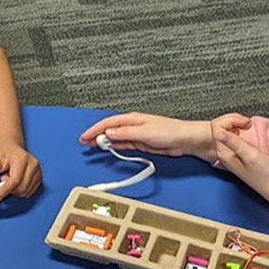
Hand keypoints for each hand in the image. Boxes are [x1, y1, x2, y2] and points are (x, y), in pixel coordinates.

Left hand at [0, 142, 41, 201]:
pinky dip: (20, 191)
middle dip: (9, 189)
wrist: (11, 148)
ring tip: (9, 178)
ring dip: (14, 190)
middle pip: (21, 188)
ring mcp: (37, 171)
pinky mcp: (39, 178)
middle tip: (2, 179)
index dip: (5, 190)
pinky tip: (16, 181)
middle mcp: (33, 164)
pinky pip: (28, 193)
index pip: (15, 180)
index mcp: (22, 158)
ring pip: (25, 192)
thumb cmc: (3, 153)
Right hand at [79, 113, 212, 159]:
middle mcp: (132, 125)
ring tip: (92, 147)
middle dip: (95, 135)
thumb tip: (109, 132)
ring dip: (104, 141)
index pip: (107, 123)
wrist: (184, 140)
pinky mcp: (141, 143)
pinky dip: (114, 146)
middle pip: (109, 129)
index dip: (94, 130)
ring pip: (115, 137)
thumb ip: (125, 133)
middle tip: (84, 143)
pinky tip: (109, 149)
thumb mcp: (144, 132)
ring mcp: (136, 134)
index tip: (84, 137)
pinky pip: (123, 144)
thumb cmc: (169, 131)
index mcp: (131, 119)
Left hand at [206, 112, 252, 161]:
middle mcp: (224, 155)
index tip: (244, 123)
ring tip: (249, 126)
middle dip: (232, 122)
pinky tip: (248, 134)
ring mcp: (231, 156)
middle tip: (248, 124)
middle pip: (219, 131)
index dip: (229, 121)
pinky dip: (240, 133)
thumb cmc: (264, 172)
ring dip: (236, 127)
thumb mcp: (249, 154)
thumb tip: (217, 132)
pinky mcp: (238, 156)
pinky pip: (233, 140)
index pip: (216, 129)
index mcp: (223, 153)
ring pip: (227, 134)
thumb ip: (234, 143)